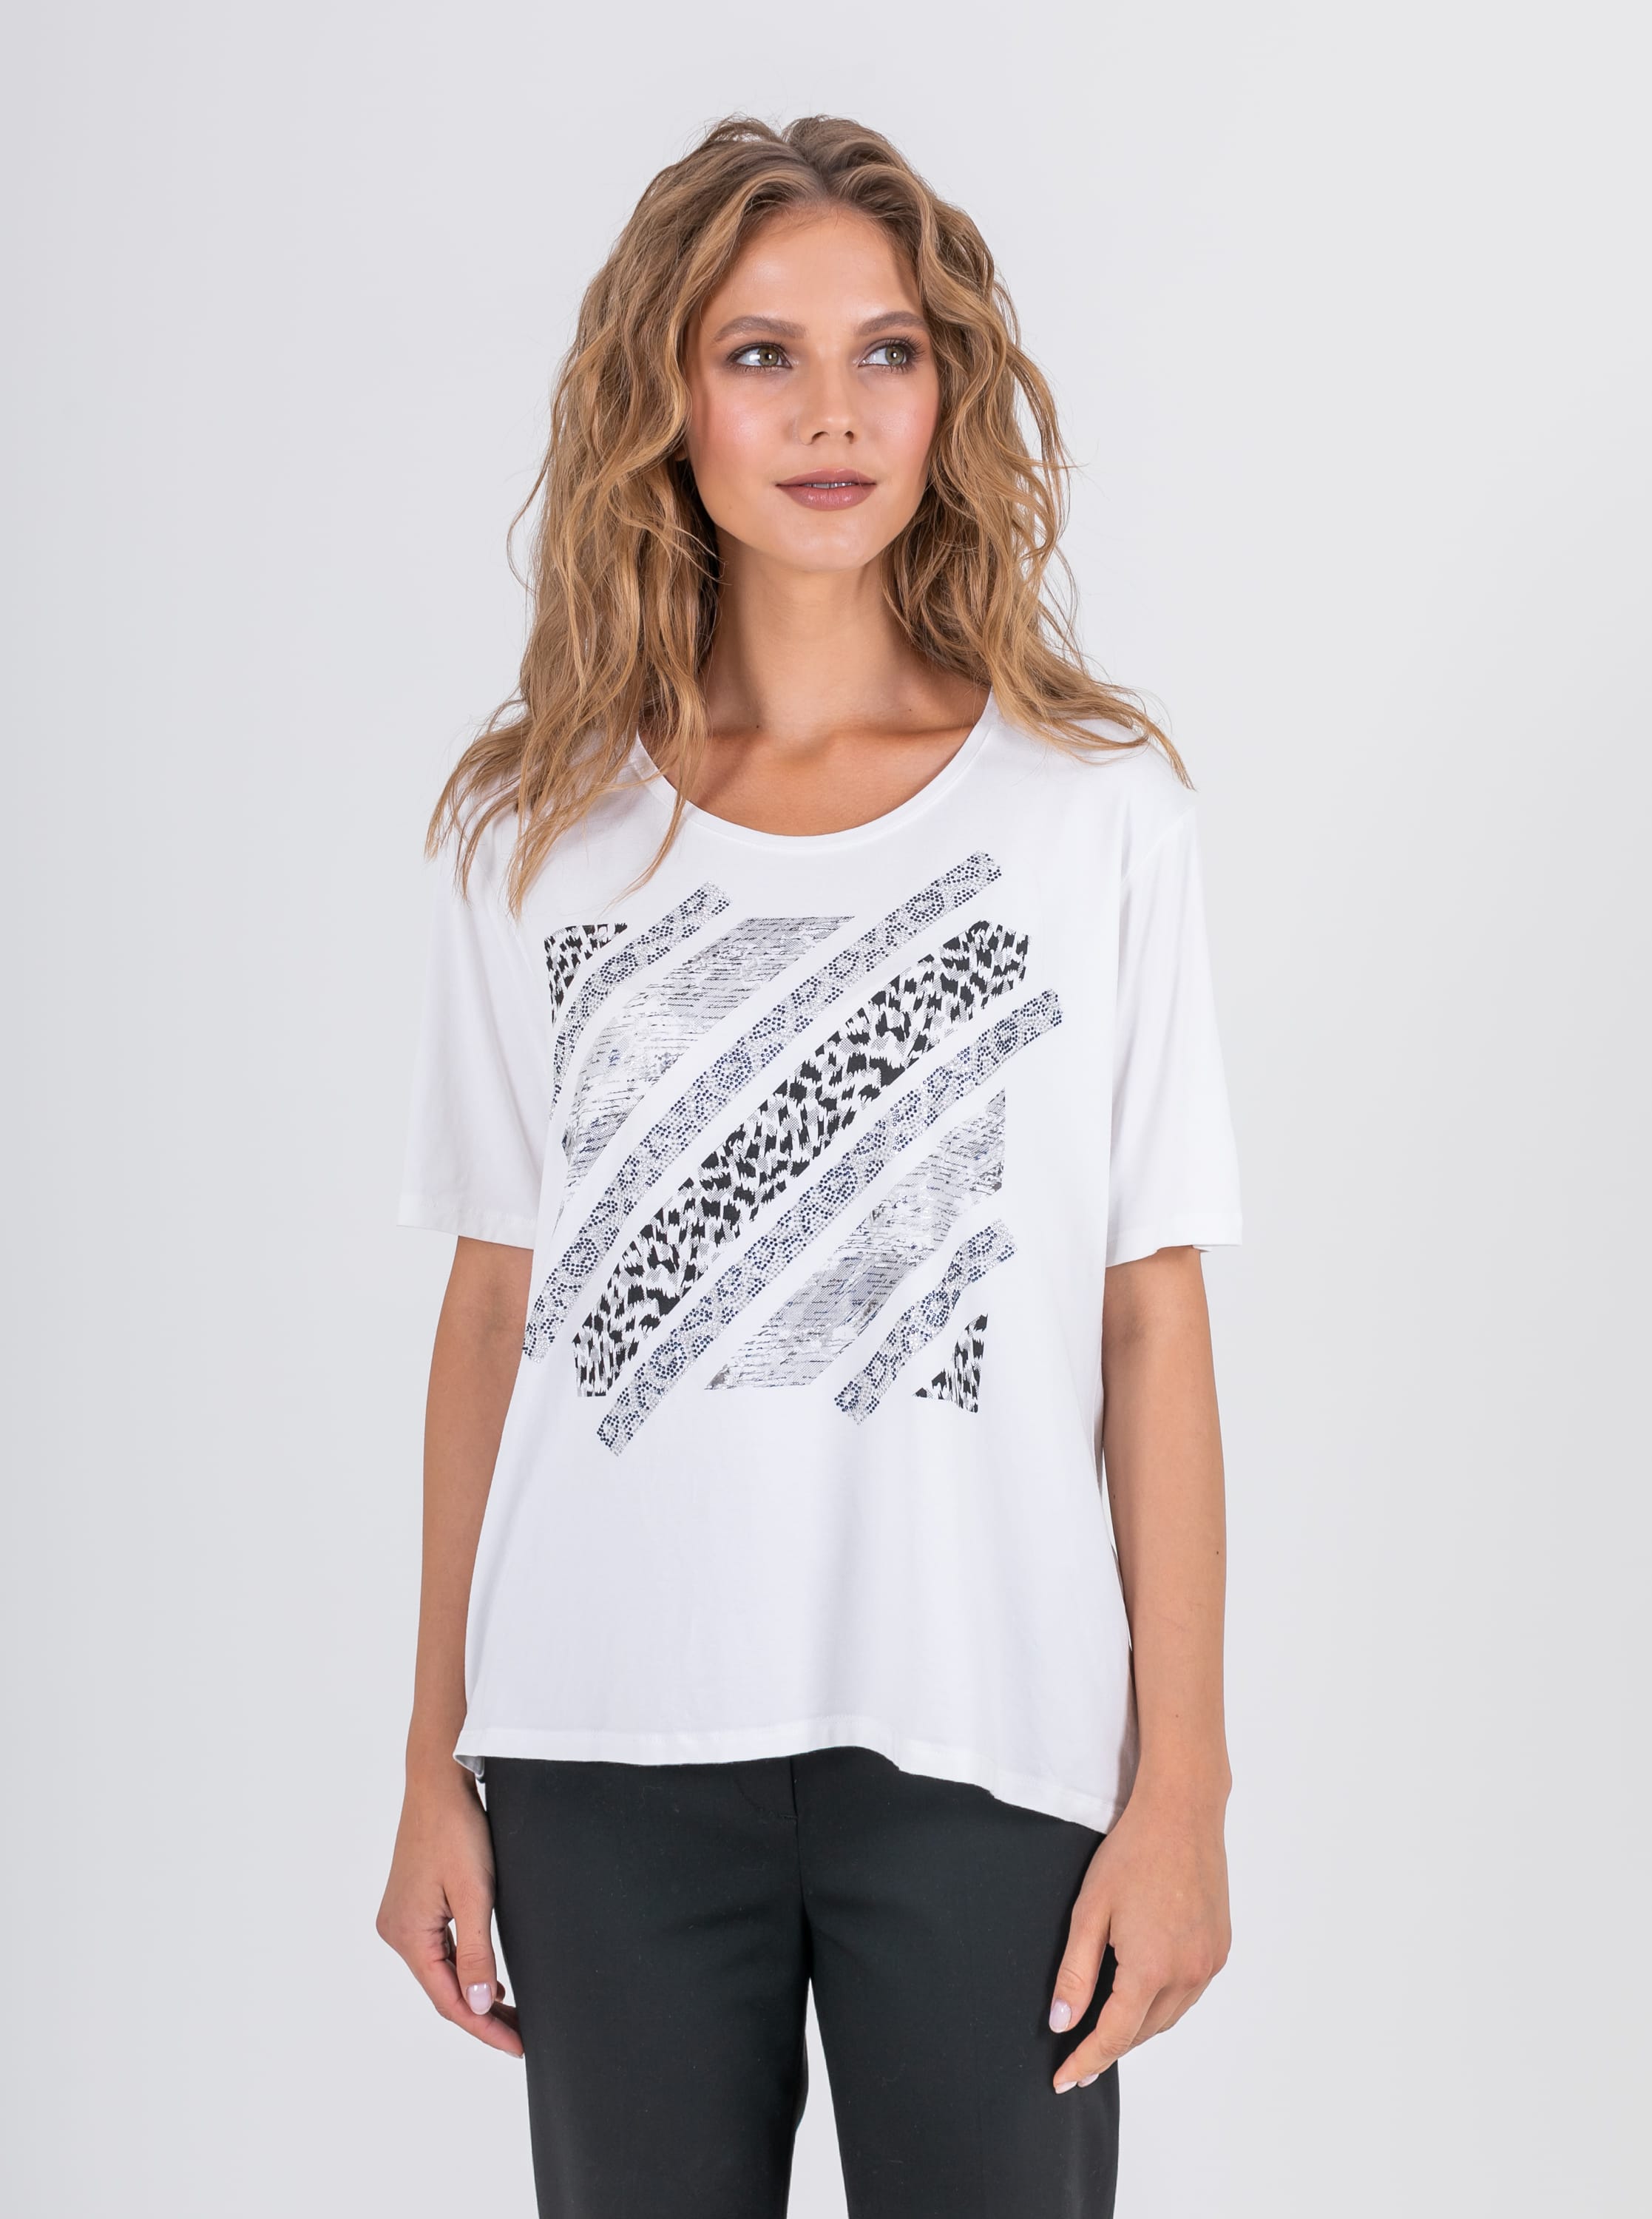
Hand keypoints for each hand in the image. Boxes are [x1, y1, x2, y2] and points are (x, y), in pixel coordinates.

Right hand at [376, 1766, 523, 2056]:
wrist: (439, 1781)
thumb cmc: (457, 1830)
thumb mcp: (475, 1894)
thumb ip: (476, 1953)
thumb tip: (477, 2006)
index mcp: (406, 1934)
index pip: (448, 2000)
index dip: (483, 2028)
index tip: (517, 2045)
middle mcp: (396, 1931)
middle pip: (443, 1990)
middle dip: (481, 2015)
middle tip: (522, 2034)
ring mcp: (402, 1917)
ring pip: (442, 1971)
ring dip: (474, 1992)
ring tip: (512, 2014)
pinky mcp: (412, 1904)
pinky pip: (439, 1950)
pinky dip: (464, 1968)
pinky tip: (488, 1979)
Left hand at [1046, 1782, 1229, 2090]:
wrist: (1182, 1813)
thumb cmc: (1131, 1854)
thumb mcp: (1089, 1911)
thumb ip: (1074, 1974)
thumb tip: (1061, 2024)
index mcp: (1151, 1968)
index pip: (1115, 2036)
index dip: (1086, 2060)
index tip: (1063, 2081)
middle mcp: (1188, 1974)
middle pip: (1143, 2030)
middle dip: (1110, 2044)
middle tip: (1077, 2051)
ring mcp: (1210, 1963)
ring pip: (1169, 2016)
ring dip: (1138, 2024)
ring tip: (1107, 2023)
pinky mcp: (1220, 1950)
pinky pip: (1189, 1993)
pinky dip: (1164, 2001)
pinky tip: (1144, 1989)